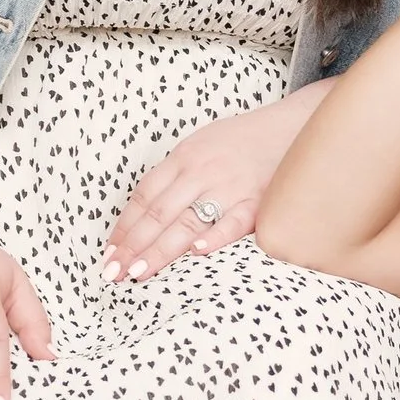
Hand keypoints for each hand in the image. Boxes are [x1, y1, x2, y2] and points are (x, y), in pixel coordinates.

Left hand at [99, 91, 317, 282]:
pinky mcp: (258, 201)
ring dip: (160, 250)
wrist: (290, 127)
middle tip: (113, 272)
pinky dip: (214, 237)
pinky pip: (233, 222)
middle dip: (133, 246)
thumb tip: (145, 209)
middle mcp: (202, 172)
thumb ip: (175, 174)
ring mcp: (229, 187)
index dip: (124, 226)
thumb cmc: (241, 140)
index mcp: (184, 157)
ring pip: (187, 221)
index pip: (145, 196)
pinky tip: (196, 252)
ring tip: (138, 272)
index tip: (109, 252)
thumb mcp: (200, 145)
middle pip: (159, 213)